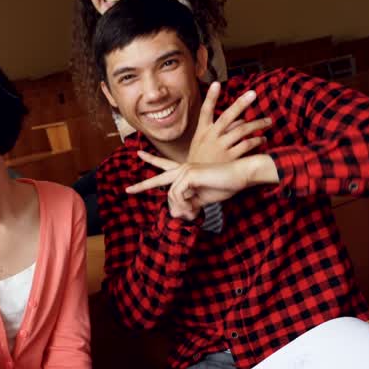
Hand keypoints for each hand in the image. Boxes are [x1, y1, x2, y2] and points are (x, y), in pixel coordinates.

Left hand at [130, 154, 277, 220]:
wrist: (240, 176)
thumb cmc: (225, 185)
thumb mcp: (202, 198)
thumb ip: (188, 204)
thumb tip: (177, 213)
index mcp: (185, 171)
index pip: (164, 166)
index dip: (151, 161)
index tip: (139, 155)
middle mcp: (182, 168)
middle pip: (157, 178)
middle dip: (142, 186)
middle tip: (127, 191)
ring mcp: (185, 170)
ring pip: (171, 195)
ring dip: (182, 209)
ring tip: (194, 213)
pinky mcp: (189, 174)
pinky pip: (178, 195)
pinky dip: (185, 205)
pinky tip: (195, 207)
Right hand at [186, 83, 269, 164]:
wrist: (196, 183)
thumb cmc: (201, 161)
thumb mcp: (202, 145)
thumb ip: (220, 130)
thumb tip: (240, 120)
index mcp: (202, 132)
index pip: (205, 111)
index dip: (210, 97)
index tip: (216, 83)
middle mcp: (211, 137)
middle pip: (227, 116)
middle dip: (240, 103)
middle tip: (253, 93)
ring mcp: (220, 148)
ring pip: (242, 130)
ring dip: (257, 124)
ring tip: (268, 121)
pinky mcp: (230, 159)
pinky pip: (247, 146)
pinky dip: (257, 142)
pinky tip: (263, 140)